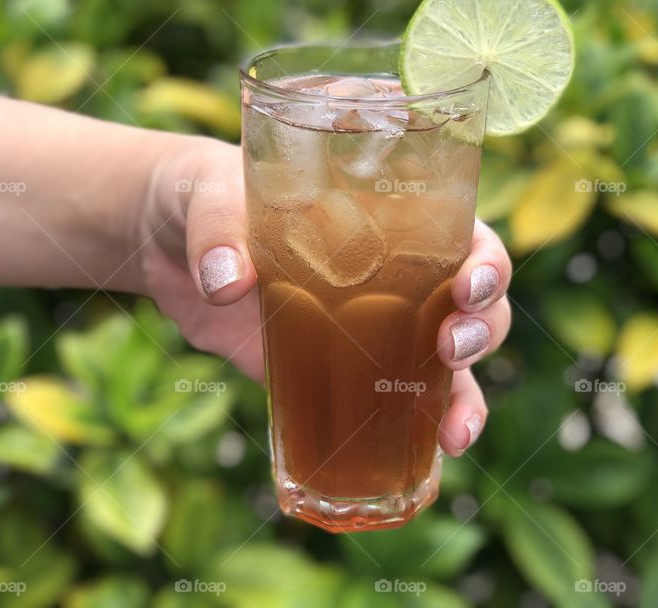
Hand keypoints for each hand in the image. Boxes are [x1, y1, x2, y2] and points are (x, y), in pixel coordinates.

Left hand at [136, 137, 510, 455]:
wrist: (172, 245)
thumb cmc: (210, 196)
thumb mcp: (212, 195)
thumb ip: (219, 231)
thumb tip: (227, 284)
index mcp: (388, 217)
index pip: (464, 235)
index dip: (485, 262)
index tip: (467, 284)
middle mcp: (397, 274)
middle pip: (473, 305)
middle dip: (481, 330)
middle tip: (450, 347)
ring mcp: (372, 328)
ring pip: (448, 364)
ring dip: (464, 397)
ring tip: (454, 433)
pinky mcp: (337, 371)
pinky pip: (393, 407)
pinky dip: (417, 435)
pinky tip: (429, 461)